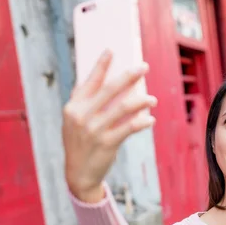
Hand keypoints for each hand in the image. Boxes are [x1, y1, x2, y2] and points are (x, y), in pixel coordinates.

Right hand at [63, 51, 156, 201]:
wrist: (78, 174)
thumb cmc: (80, 143)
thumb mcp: (74, 122)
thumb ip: (85, 102)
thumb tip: (104, 79)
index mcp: (73, 107)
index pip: (89, 81)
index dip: (101, 65)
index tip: (111, 50)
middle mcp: (82, 116)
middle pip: (110, 89)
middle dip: (129, 75)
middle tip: (144, 67)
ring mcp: (95, 130)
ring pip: (124, 107)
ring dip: (142, 100)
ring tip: (152, 98)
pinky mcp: (107, 143)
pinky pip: (130, 127)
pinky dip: (142, 122)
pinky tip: (150, 119)